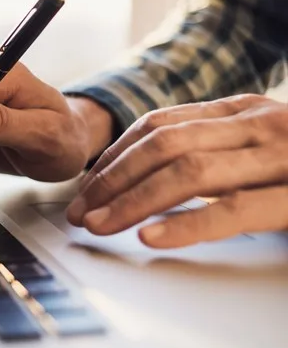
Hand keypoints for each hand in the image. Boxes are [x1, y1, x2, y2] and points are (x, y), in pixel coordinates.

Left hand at [67, 94, 287, 247]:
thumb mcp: (259, 146)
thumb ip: (212, 150)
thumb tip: (144, 178)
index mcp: (242, 111)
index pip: (159, 125)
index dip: (113, 156)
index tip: (85, 186)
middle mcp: (257, 124)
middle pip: (163, 145)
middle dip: (111, 179)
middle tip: (80, 211)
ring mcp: (280, 156)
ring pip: (188, 172)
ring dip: (133, 201)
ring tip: (100, 225)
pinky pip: (234, 210)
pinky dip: (186, 224)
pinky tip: (151, 237)